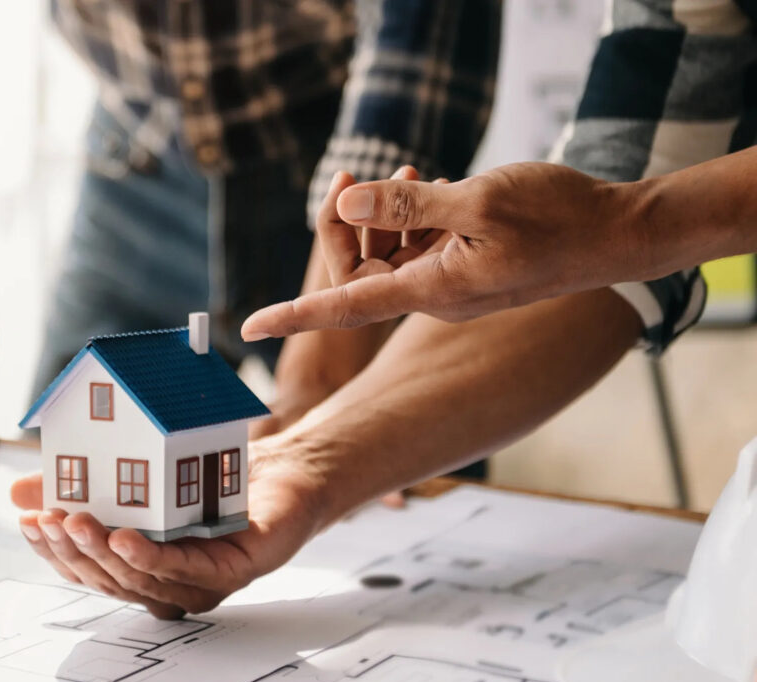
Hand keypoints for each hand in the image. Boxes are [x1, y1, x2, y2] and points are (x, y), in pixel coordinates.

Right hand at [11, 437, 328, 616]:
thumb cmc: (213, 476)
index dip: (56, 551)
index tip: (28, 521)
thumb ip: (83, 486)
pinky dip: (151, 557)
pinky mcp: (235, 570)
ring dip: (103, 553)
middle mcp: (171, 582)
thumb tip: (18, 492)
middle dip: (73, 551)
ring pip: (142, 579)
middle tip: (47, 519)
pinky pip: (187, 570)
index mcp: (145, 566)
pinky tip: (125, 539)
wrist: (286, 467)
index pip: (90, 570)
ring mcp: (203, 581)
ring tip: (76, 522)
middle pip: (111, 579)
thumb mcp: (139, 473)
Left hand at [241, 162, 634, 338]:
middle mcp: (433, 293)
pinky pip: (418, 246)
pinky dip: (412, 216)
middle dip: (346, 222)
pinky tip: (426, 182)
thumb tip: (348, 200)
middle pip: (360, 269)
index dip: (294, 315)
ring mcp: (449, 281)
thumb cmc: (558, 218)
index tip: (250, 328)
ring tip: (406, 168)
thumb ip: (409, 204)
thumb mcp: (478, 200)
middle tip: (349, 172)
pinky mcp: (465, 266)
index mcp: (431, 289)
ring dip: (384, 212)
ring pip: (389, 253)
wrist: (616, 234)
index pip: (344, 305)